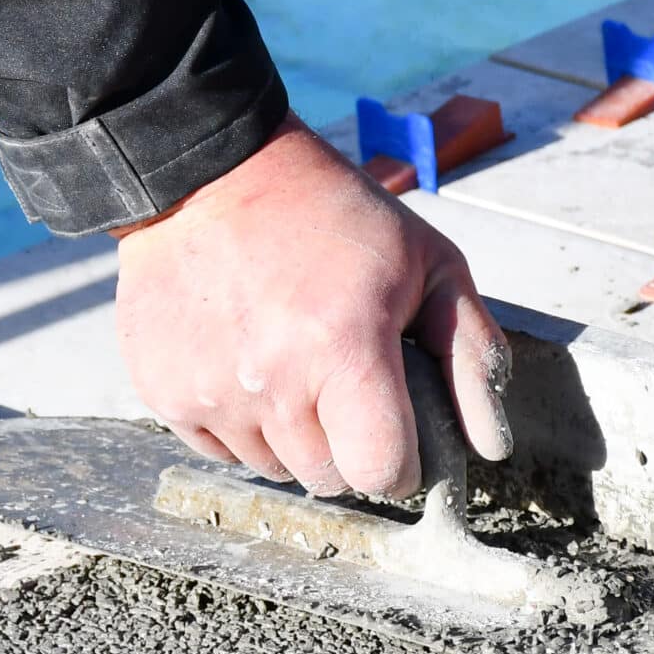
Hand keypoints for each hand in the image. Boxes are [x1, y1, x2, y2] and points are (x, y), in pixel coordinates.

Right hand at [113, 116, 510, 495]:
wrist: (211, 174)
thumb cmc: (332, 214)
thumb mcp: (428, 262)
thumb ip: (471, 353)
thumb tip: (491, 445)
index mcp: (343, 346)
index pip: (381, 471)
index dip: (400, 462)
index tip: (395, 433)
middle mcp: (271, 380)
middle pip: (329, 479)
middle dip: (348, 447)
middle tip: (344, 385)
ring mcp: (209, 391)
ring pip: (274, 469)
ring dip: (294, 436)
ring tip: (293, 363)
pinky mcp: (163, 391)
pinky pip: (220, 450)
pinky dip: (242, 423)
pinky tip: (247, 362)